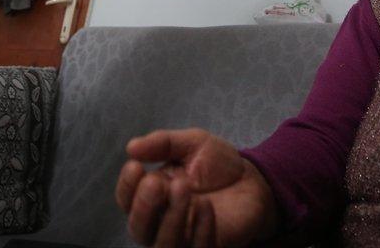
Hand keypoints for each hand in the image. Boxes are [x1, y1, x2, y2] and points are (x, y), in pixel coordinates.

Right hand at [116, 128, 278, 247]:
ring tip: (184, 188)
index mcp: (153, 195)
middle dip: (143, 205)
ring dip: (169, 219)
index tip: (135, 166)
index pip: (126, 199)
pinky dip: (199, 230)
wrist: (253, 179)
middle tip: (157, 182)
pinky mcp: (207, 246)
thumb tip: (131, 147)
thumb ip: (163, 143)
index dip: (126, 186)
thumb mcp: (192, 143)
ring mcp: (184, 237)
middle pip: (138, 228)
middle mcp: (162, 220)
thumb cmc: (218, 163)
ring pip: (162, 245)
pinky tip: (207, 206)